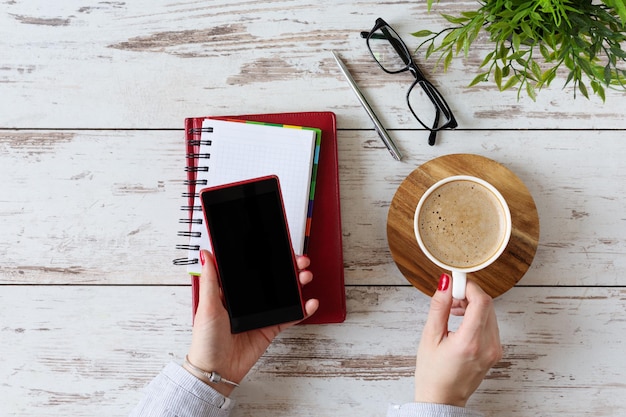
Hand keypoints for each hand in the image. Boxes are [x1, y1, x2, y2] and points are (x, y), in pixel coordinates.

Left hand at [187, 249, 318, 396]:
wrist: (216, 370)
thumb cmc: (205, 340)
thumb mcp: (206, 305)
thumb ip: (210, 279)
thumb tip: (206, 254)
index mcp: (232, 291)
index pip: (252, 269)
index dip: (266, 258)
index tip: (278, 249)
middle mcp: (248, 301)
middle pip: (272, 279)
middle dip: (288, 268)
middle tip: (298, 261)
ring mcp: (261, 314)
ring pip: (284, 294)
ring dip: (297, 284)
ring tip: (305, 277)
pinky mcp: (270, 328)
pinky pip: (290, 316)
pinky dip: (302, 309)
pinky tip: (310, 302)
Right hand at [414, 274, 501, 406]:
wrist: (442, 398)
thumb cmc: (432, 372)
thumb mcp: (430, 336)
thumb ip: (439, 307)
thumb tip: (446, 283)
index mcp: (470, 342)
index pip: (481, 302)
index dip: (469, 286)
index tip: (456, 282)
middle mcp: (488, 346)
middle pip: (488, 305)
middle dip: (469, 295)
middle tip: (450, 297)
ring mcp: (495, 350)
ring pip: (490, 313)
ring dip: (473, 305)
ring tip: (453, 310)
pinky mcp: (495, 352)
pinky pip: (491, 325)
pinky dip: (477, 316)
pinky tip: (461, 321)